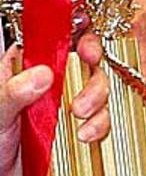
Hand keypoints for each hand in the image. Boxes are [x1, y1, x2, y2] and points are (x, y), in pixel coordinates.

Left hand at [0, 31, 108, 175]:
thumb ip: (15, 92)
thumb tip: (42, 74)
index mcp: (24, 65)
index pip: (57, 39)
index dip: (79, 38)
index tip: (87, 51)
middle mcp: (49, 82)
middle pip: (86, 65)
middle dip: (93, 81)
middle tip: (81, 103)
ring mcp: (65, 106)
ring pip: (98, 91)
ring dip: (98, 105)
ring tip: (81, 122)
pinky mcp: (77, 129)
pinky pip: (101, 120)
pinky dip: (100, 127)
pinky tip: (85, 136)